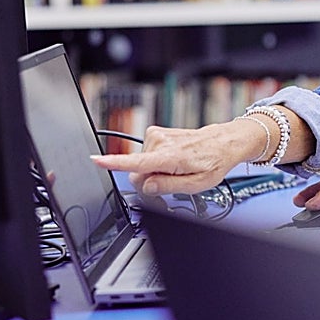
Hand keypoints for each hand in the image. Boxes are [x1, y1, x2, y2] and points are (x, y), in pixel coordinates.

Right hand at [90, 120, 255, 194]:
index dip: (114, 163)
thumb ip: (168, 187)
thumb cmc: (213, 162)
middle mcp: (160, 143)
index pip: (137, 162)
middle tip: (173, 179)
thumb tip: (146, 186)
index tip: (96, 160)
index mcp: (170, 157)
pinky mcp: (155, 132)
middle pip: (138, 172)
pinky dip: (157, 160)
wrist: (223, 142)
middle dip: (150, 181)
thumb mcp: (197, 184)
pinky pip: (146, 155)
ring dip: (157, 170)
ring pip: (142, 164)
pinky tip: (174, 158)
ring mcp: (157, 136)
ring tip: (178, 166)